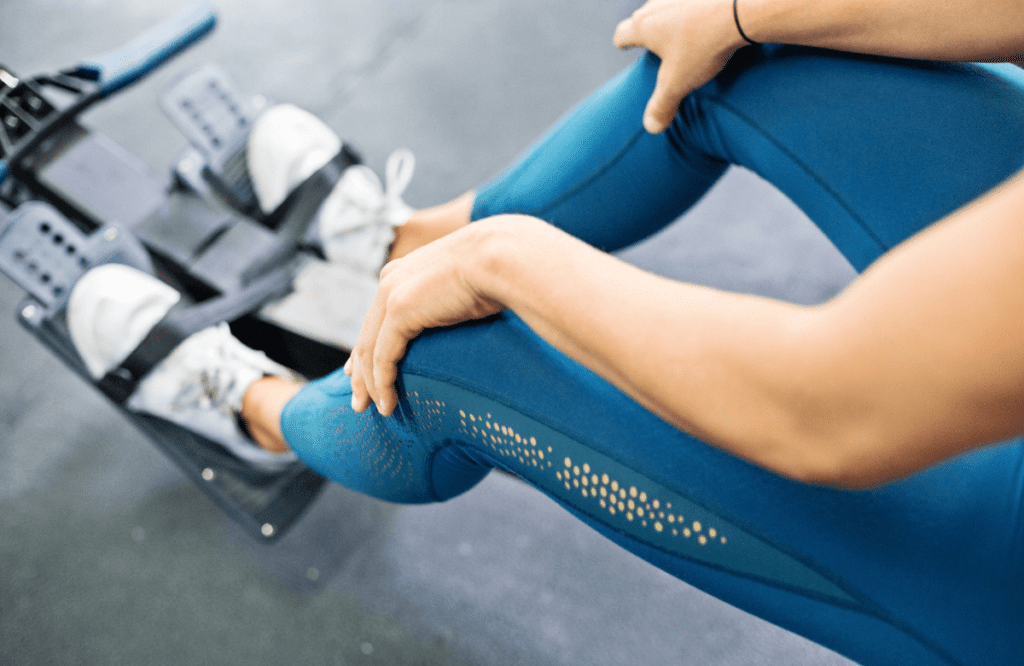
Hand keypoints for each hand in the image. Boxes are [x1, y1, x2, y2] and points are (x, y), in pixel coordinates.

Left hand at [345, 223, 503, 415]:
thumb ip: (450, 300)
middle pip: (365, 335)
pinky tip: (387, 404)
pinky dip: (382, 385)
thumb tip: (465, 314)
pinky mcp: (399, 311)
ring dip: (370, 386)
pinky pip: (382, 358)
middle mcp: (390, 280)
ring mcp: (391, 294)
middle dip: (360, 373)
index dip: (364, 347)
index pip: (375, 317)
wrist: (500, 257)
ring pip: (369, 350)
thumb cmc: (496, 271)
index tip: (357, 372)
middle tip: (359, 401)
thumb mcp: (464, 285)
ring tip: (376, 410)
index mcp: (403, 271)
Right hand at [613, 0, 745, 132]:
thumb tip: (651, 127)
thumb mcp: (679, 82)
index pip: (622, 34)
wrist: (740, 7)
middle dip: (647, 29)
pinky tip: (707, 18)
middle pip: (643, 16)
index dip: (623, 43)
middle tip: (656, 44)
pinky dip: (694, 9)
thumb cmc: (704, 45)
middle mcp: (657, 4)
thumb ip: (662, 105)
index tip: (625, 46)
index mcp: (644, 27)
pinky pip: (692, 2)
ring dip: (671, 17)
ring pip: (667, 5)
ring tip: (684, 32)